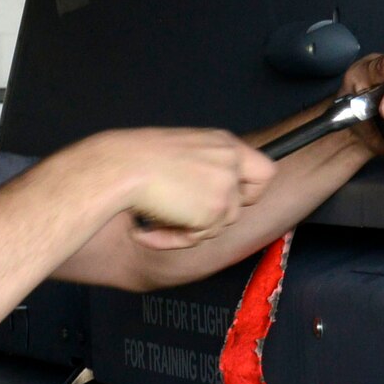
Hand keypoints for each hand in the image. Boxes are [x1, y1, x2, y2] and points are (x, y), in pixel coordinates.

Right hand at [91, 128, 275, 249]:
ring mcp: (226, 187)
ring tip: (154, 221)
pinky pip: (197, 238)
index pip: (263, 170)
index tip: (229, 198)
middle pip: (243, 204)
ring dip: (187, 230)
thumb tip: (209, 198)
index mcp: (223, 143)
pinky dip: (173, 240)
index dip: (249, 190)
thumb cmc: (135, 158)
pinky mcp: (214, 211)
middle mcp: (231, 162)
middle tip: (181, 216)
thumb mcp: (180, 152)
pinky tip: (148, 231)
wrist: (120, 166)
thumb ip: (202, 169)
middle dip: (214, 217)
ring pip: (219, 225)